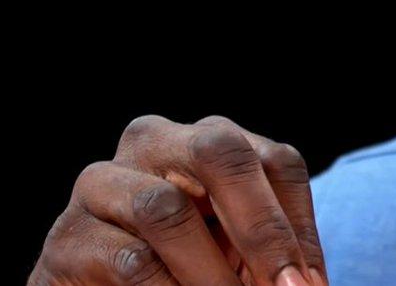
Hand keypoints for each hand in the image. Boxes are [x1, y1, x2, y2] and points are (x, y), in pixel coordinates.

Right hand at [29, 114, 326, 285]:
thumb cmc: (187, 266)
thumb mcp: (237, 250)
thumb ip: (271, 253)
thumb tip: (309, 285)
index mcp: (210, 139)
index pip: (275, 161)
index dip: (299, 224)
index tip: (310, 282)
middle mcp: (155, 141)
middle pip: (218, 152)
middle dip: (260, 226)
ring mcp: (102, 182)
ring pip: (166, 208)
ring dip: (210, 272)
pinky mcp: (68, 236)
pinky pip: (129, 260)